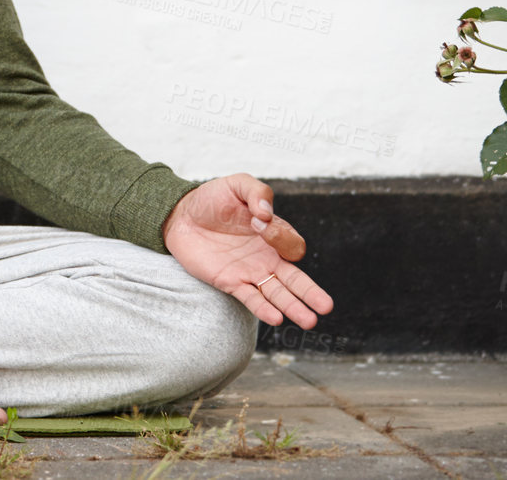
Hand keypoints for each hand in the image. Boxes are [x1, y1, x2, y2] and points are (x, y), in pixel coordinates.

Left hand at [160, 172, 333, 328]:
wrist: (180, 214)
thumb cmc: (212, 198)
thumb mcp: (237, 185)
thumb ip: (257, 193)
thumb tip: (265, 214)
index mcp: (274, 234)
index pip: (292, 244)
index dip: (280, 236)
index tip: (258, 221)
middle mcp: (266, 257)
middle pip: (295, 280)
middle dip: (311, 293)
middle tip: (326, 307)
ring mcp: (249, 272)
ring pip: (277, 294)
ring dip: (293, 307)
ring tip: (309, 321)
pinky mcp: (230, 282)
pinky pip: (251, 299)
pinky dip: (263, 309)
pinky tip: (276, 318)